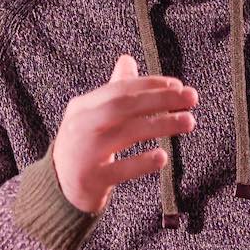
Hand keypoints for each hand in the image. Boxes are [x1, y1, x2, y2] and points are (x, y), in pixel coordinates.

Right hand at [51, 55, 197, 212]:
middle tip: (191, 98)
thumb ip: (113, 91)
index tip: (179, 85)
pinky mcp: (90, 179)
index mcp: (82, 107)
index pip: (119, 89)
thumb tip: (127, 59)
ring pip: (125, 134)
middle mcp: (80, 126)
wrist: (58, 189)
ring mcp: (84, 153)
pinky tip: (163, 157)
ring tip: (189, 121)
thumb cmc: (83, 147)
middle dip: (159, 99)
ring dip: (160, 125)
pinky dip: (141, 162)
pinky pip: (119, 170)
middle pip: (122, 106)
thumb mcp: (91, 116)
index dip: (150, 85)